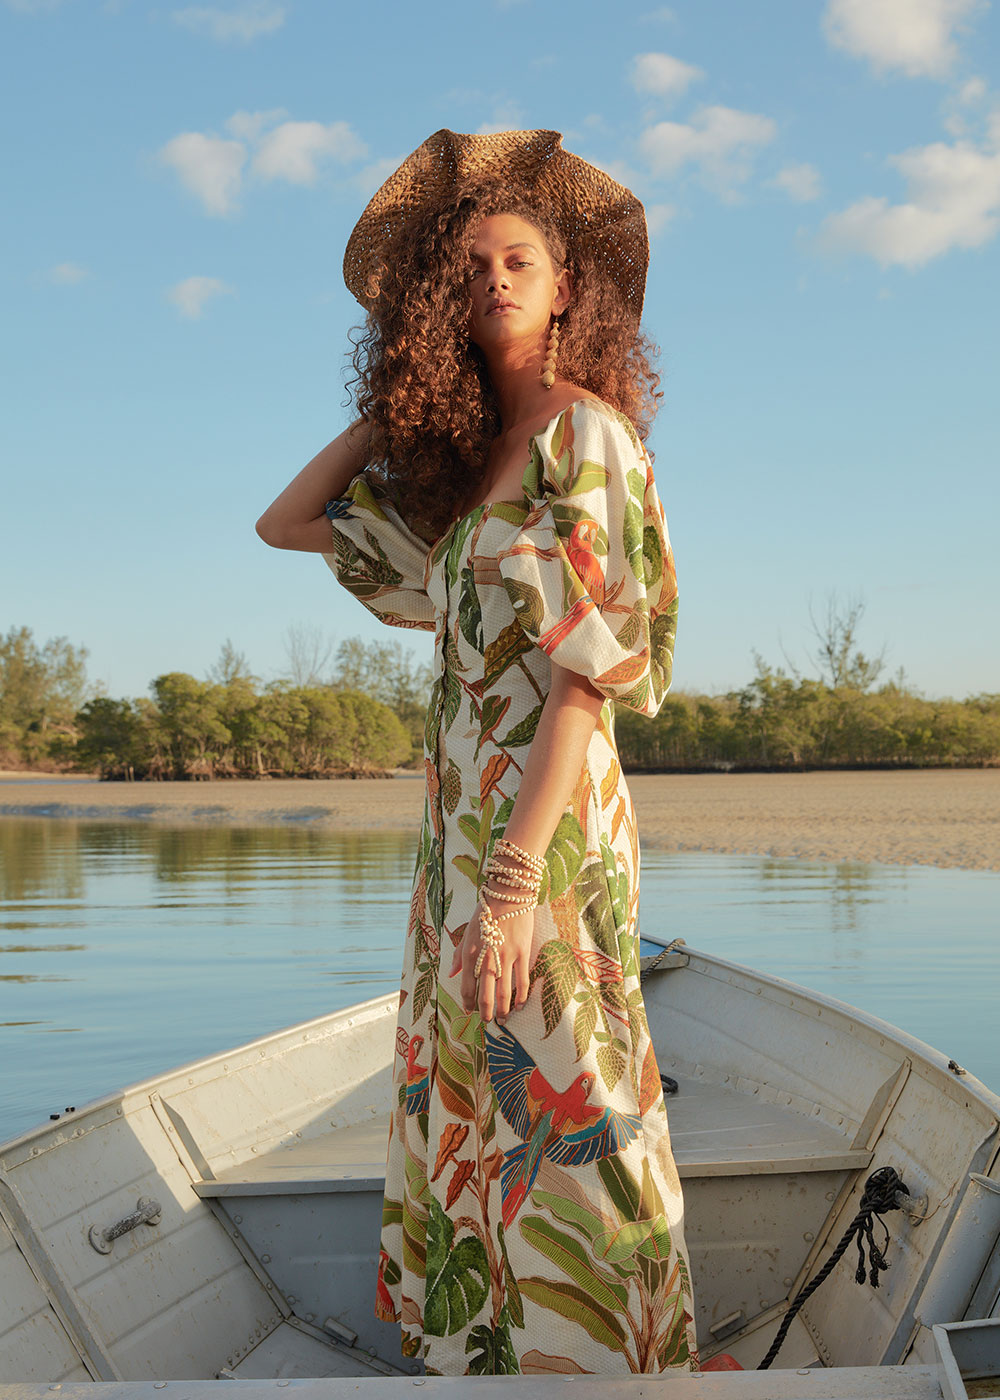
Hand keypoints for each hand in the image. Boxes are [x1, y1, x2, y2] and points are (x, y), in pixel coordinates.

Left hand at [449, 897, 533, 1023]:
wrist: (508, 894)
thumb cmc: (485, 911)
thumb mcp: (467, 931)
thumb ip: (459, 955)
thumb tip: (452, 975)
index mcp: (469, 953)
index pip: (467, 986)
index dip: (467, 1002)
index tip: (469, 1011)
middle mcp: (486, 958)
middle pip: (485, 994)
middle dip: (486, 1013)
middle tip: (488, 1022)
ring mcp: (506, 956)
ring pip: (505, 992)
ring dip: (504, 1010)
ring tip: (504, 1020)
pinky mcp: (522, 953)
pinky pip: (523, 981)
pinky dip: (521, 997)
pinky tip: (519, 1005)